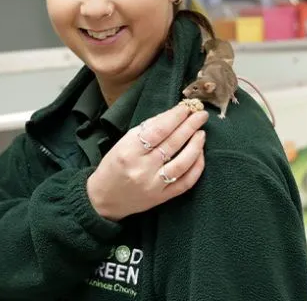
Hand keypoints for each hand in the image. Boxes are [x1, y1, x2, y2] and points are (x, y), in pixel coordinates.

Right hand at [87, 104, 207, 220]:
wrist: (105, 199)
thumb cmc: (113, 166)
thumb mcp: (122, 143)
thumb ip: (145, 130)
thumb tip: (171, 116)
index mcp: (129, 151)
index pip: (158, 130)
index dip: (175, 117)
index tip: (186, 108)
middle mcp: (142, 169)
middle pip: (172, 143)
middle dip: (190, 126)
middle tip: (201, 115)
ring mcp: (154, 185)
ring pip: (182, 163)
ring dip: (196, 145)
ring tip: (202, 133)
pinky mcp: (162, 198)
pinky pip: (186, 182)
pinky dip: (196, 167)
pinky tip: (200, 155)